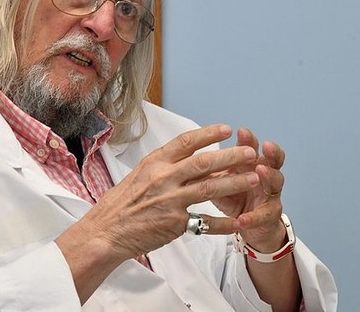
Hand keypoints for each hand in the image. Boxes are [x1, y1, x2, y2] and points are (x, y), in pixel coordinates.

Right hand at [60, 124, 259, 262]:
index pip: (185, 142)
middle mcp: (163, 178)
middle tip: (250, 152)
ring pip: (210, 188)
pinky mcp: (174, 223)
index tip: (226, 129)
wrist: (105, 231)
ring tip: (254, 178)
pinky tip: (239, 222)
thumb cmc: (120, 204)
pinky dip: (225, 223)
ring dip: (235, 182)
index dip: (209, 134)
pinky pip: (206, 222)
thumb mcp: (139, 176)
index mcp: (154, 163)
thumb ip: (164, 168)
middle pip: (204, 162)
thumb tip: (190, 160)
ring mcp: (170, 200)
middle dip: (231, 156)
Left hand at [210, 127, 287, 251]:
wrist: (245, 223)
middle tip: (266, 146)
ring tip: (260, 172)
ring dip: (269, 177)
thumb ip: (207, 168)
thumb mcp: (217, 180)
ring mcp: (269, 195)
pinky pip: (264, 216)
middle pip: (272, 160)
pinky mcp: (268, 217)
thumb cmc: (231, 196)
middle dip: (270, 152)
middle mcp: (263, 176)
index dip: (249, 139)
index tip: (241, 130)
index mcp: (249, 164)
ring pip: (275, 183)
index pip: (252, 147)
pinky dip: (253, 217)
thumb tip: (183, 157)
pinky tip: (243, 219)